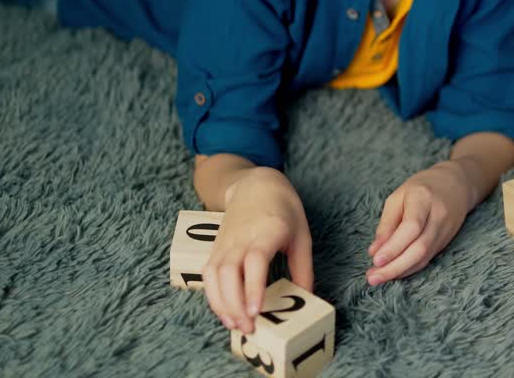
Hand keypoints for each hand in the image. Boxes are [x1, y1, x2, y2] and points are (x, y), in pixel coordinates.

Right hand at [202, 167, 313, 333]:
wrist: (256, 185)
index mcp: (267, 231)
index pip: (255, 260)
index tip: (256, 311)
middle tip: (248, 328)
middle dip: (235, 304)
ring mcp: (225, 243)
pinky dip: (213, 296)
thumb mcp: (302, 235)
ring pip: (213, 275)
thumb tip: (305, 297)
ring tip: (235, 325)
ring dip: (221, 303)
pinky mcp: (216, 249)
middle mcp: (241, 238)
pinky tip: (226, 312)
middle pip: (229, 272)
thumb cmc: (283, 210)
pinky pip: (208, 274)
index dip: (253, 287)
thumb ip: (303, 268)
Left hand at [366, 160, 477, 285]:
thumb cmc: (422, 187)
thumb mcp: (398, 196)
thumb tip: (375, 251)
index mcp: (424, 199)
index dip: (394, 246)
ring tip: (377, 278)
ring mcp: (445, 232)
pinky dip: (408, 269)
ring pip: (423, 258)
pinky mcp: (445, 242)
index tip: (375, 260)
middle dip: (394, 267)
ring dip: (399, 272)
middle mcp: (438, 217)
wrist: (456, 185)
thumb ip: (387, 223)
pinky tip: (393, 273)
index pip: (411, 227)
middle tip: (372, 278)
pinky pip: (426, 259)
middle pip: (419, 248)